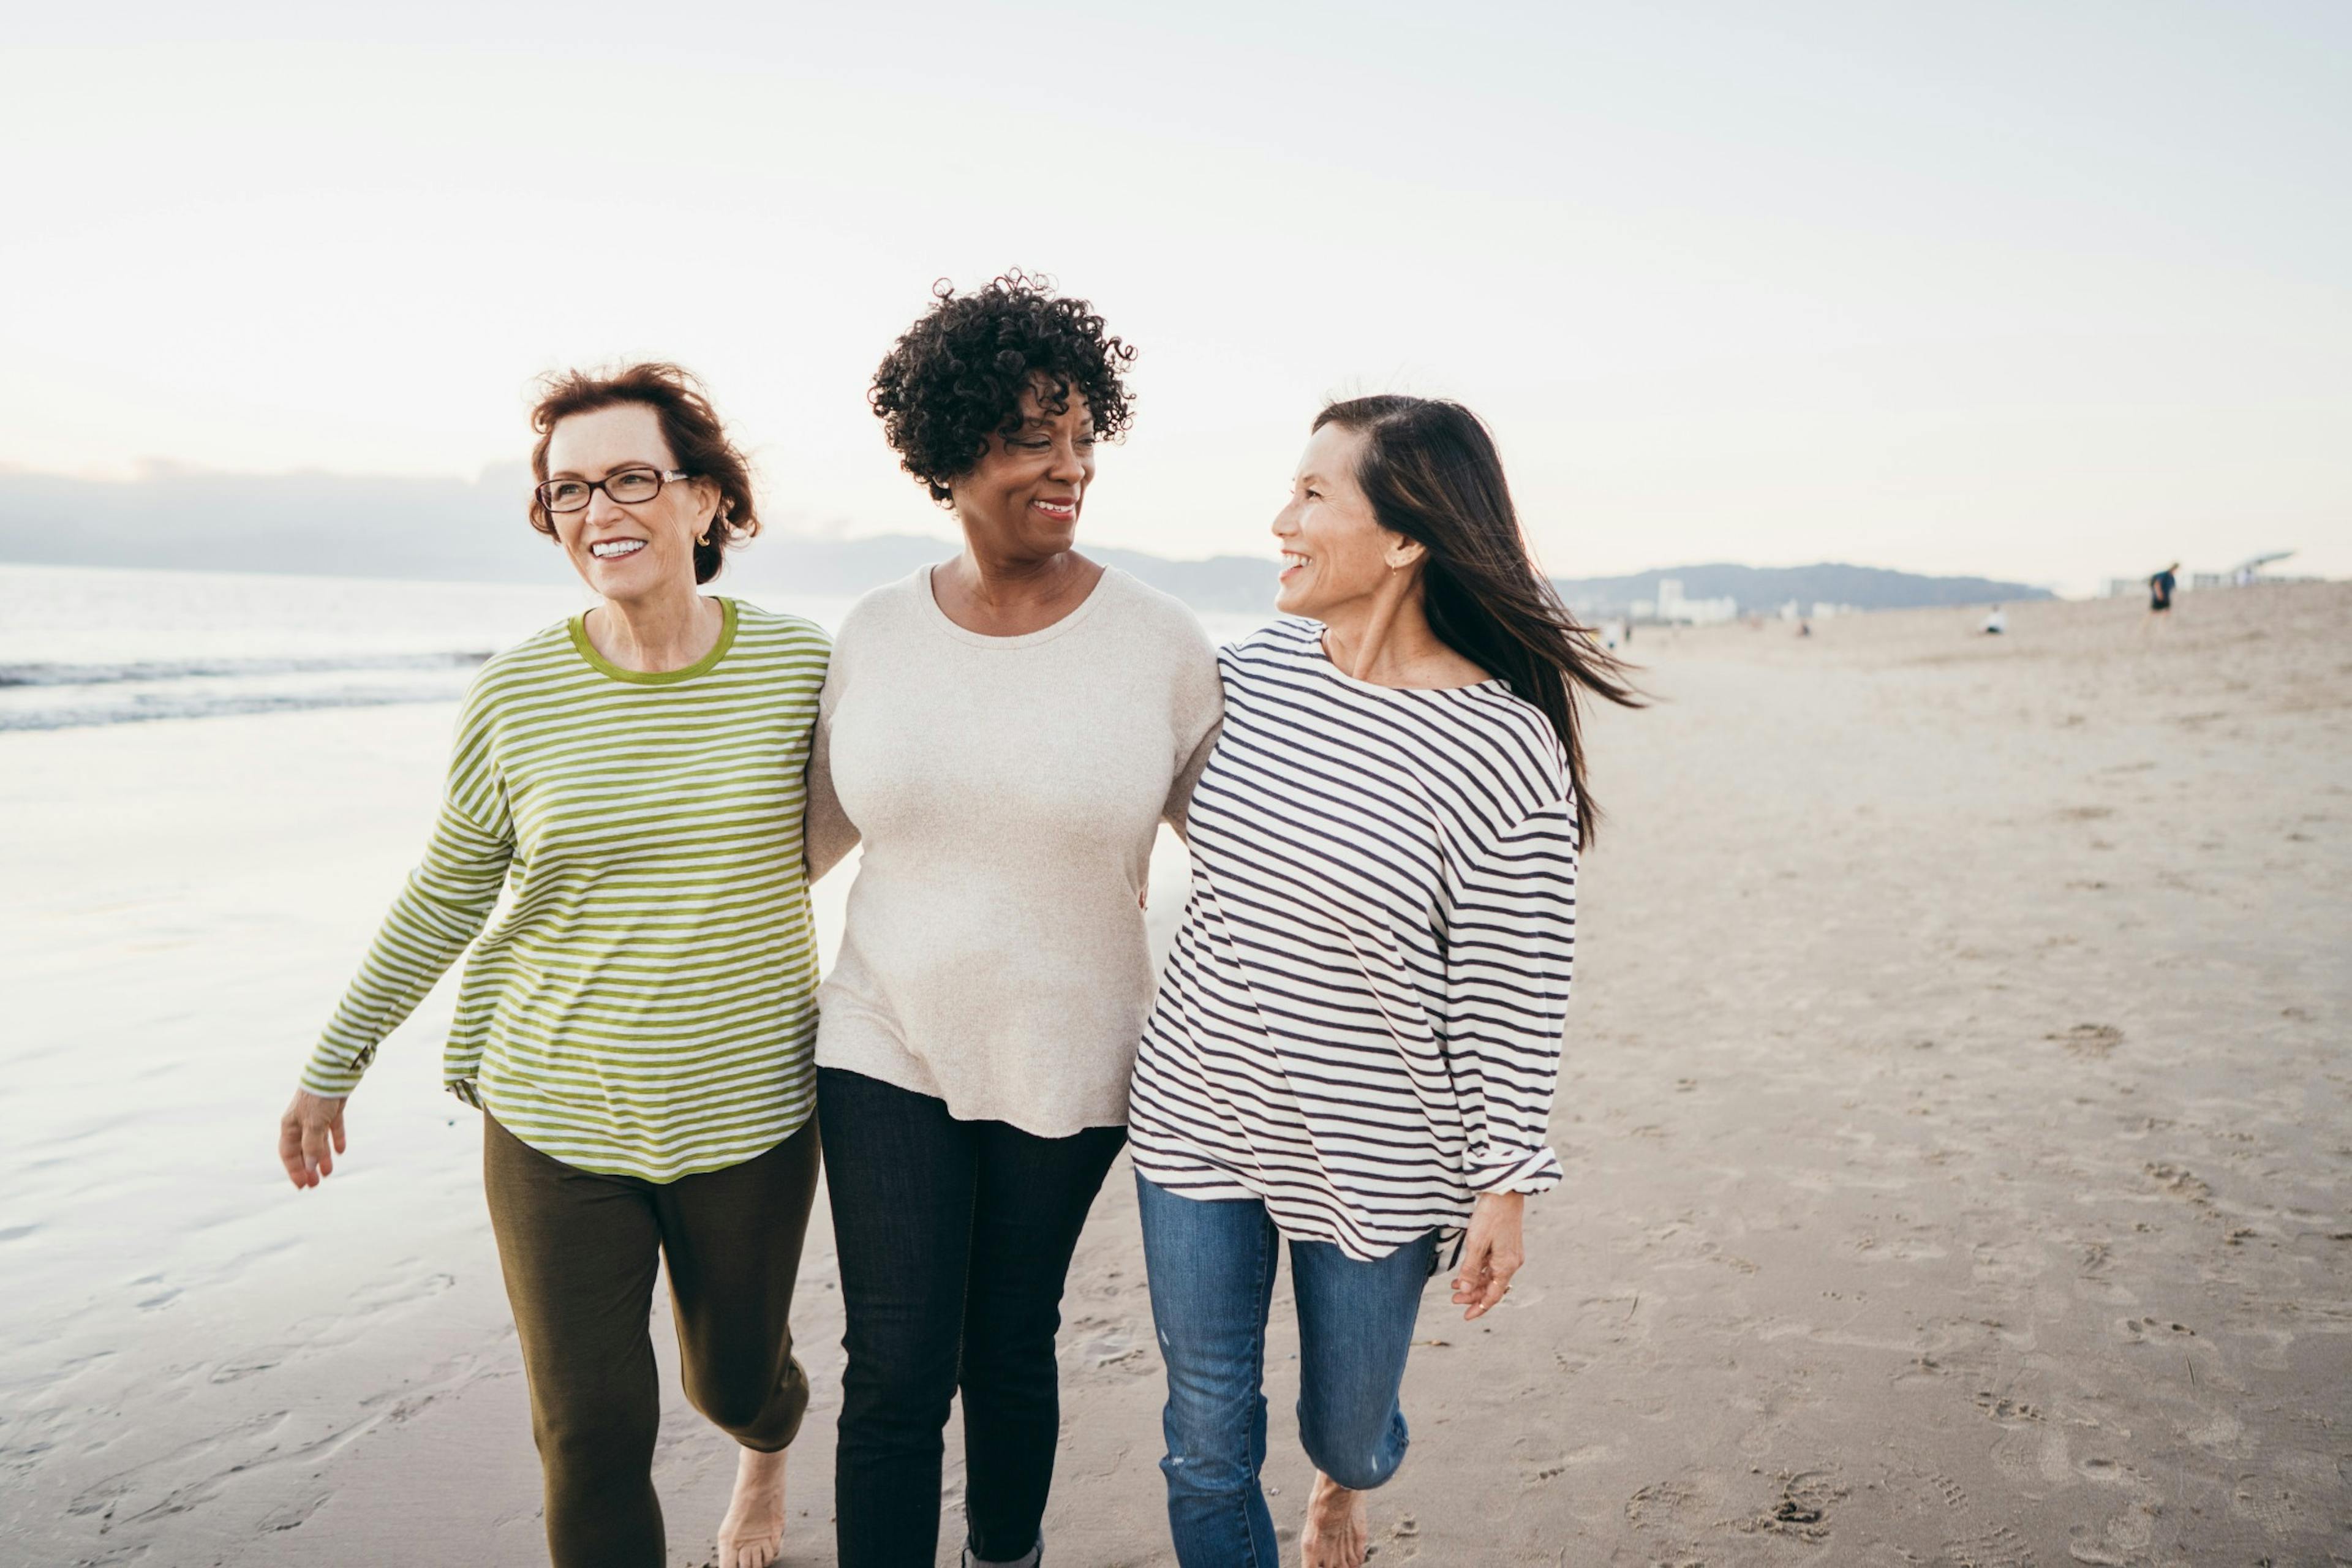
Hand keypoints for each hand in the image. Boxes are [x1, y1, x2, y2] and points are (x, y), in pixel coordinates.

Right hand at [279, 1089, 347, 1188]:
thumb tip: (308, 1168)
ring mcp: (317, 1116)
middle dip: (308, 1168)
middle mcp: (301, 1122)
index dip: (294, 1170)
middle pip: (303, 1150)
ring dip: (322, 1157)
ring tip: (328, 1172)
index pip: (289, 1154)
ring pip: (318, 1141)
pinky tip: (341, 1151)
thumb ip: (311, 1146)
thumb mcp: (313, 1124)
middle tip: (315, 1185)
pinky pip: (333, 1128)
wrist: (334, 1071)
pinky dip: (336, 1139)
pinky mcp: (332, 1109)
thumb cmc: (318, 1097)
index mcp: (290, 1126)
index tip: (302, 1186)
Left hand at [1451, 1190, 1525, 1320]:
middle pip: (1491, 1287)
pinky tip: (1465, 1272)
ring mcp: (1510, 1254)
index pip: (1493, 1296)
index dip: (1479, 1308)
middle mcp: (1511, 1263)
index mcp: (1507, 1266)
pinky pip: (1492, 1265)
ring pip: (1490, 1276)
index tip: (1465, 1316)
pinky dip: (1479, 1270)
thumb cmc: (1490, 1216)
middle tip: (1453, 1299)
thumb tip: (1465, 1291)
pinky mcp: (1506, 1245)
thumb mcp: (1476, 1244)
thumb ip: (1470, 1269)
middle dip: (1473, 1295)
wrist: (1504, 1192)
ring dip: (1473, 1282)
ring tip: (1454, 1286)